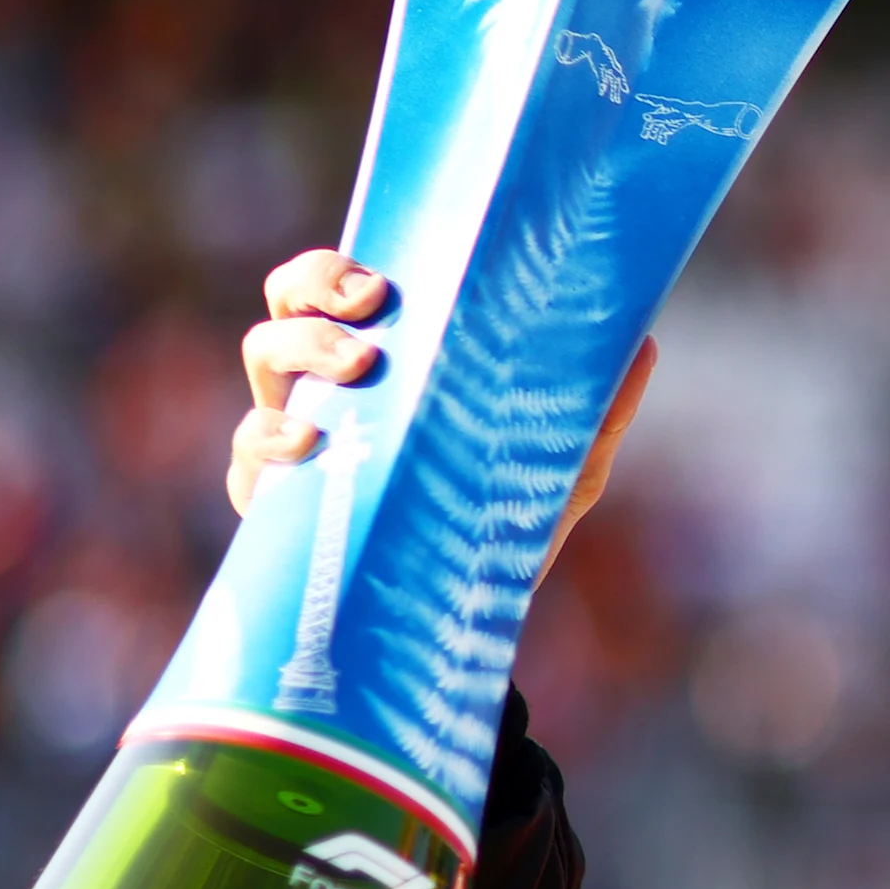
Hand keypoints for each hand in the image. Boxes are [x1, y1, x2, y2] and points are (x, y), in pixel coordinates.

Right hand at [229, 249, 655, 573]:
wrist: (467, 623)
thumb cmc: (507, 524)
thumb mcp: (562, 468)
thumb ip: (598, 411)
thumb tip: (643, 342)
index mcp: (389, 361)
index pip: (344, 285)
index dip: (344, 265)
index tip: (383, 280)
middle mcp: (329, 386)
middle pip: (288, 303)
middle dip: (315, 287)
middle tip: (371, 308)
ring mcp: (292, 438)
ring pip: (261, 356)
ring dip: (301, 347)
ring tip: (358, 367)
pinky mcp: (272, 502)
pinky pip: (247, 458)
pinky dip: (267, 440)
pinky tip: (306, 444)